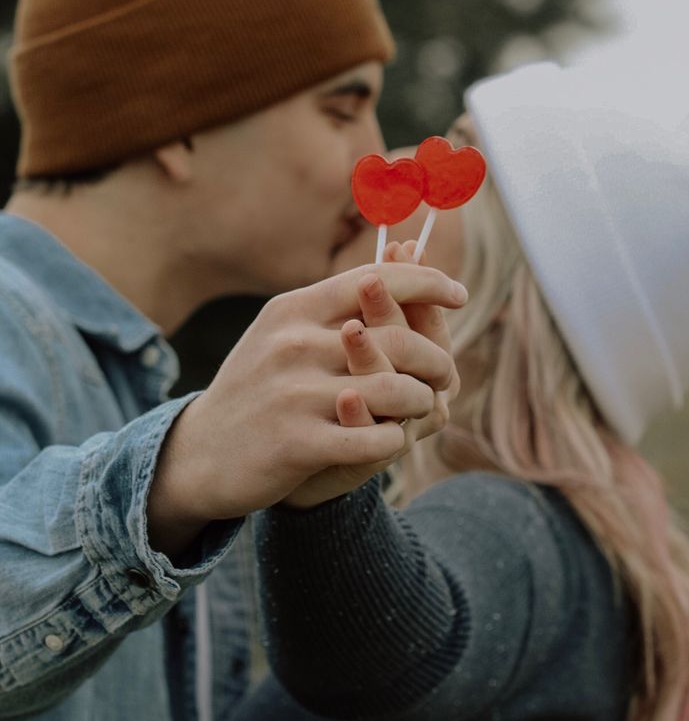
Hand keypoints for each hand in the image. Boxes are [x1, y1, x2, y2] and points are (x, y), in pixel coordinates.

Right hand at [146, 261, 465, 552]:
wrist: (198, 455)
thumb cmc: (255, 389)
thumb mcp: (281, 333)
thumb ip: (332, 307)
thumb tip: (395, 265)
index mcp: (293, 310)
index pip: (377, 281)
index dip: (428, 283)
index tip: (459, 293)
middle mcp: (293, 345)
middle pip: (396, 340)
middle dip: (436, 357)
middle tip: (447, 373)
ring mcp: (293, 394)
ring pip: (395, 391)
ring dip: (421, 402)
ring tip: (423, 407)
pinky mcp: (296, 444)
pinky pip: (374, 440)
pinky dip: (396, 441)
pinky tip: (394, 440)